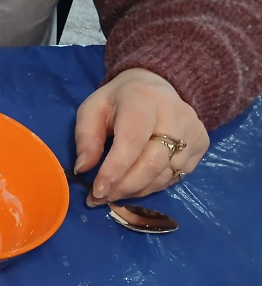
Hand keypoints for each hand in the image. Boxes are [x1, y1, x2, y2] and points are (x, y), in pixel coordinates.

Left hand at [74, 68, 208, 205]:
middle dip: (124, 187)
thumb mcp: (92, 109)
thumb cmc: (118, 101)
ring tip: (113, 195)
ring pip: (165, 175)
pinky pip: (177, 176)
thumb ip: (85, 137)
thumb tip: (83, 168)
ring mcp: (193, 130)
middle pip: (152, 163)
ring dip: (136, 191)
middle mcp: (175, 114)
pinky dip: (152, 187)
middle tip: (101, 198)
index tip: (97, 191)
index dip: (114, 171)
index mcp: (143, 100)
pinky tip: (135, 186)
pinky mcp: (202, 143)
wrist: (156, 87)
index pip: (132, 142)